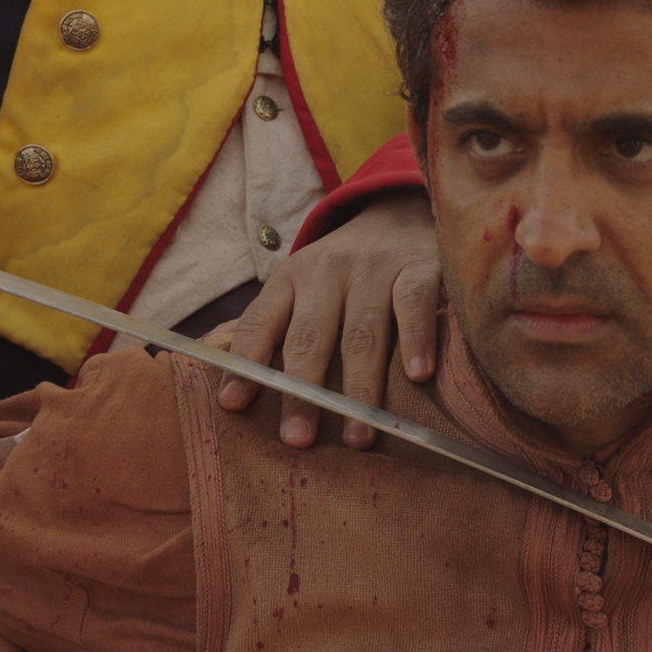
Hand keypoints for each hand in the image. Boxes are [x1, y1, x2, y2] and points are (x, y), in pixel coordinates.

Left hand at [221, 191, 440, 448]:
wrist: (400, 212)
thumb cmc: (345, 270)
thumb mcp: (303, 285)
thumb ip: (277, 326)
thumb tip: (233, 391)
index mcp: (290, 277)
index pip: (259, 322)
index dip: (245, 364)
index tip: (233, 405)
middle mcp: (327, 271)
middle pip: (310, 337)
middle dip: (301, 392)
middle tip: (297, 439)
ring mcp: (374, 268)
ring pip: (362, 334)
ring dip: (361, 389)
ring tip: (359, 436)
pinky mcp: (418, 267)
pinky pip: (414, 306)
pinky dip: (416, 341)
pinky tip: (418, 376)